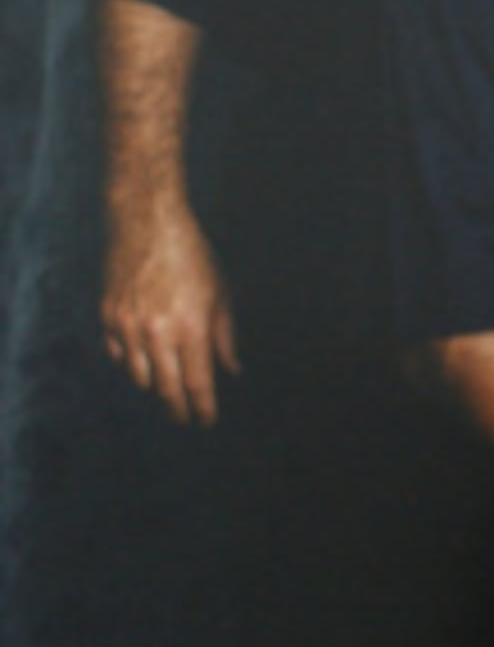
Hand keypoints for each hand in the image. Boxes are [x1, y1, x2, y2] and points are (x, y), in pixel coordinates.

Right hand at [101, 194, 239, 425]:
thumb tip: (232, 370)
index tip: (207, 422)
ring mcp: (128, 326)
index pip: (198, 383)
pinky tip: (145, 362)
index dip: (203, 408)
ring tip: (168, 389)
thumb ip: (225, 337)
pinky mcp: (108, 317)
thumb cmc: (193, 256)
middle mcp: (158, 332)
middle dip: (178, 408)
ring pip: (140, 376)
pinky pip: (119, 355)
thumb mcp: (221, 294)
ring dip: (156, 386)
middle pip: (166, 388)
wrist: (148, 224)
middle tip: (186, 418)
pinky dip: (133, 363)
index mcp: (191, 327)